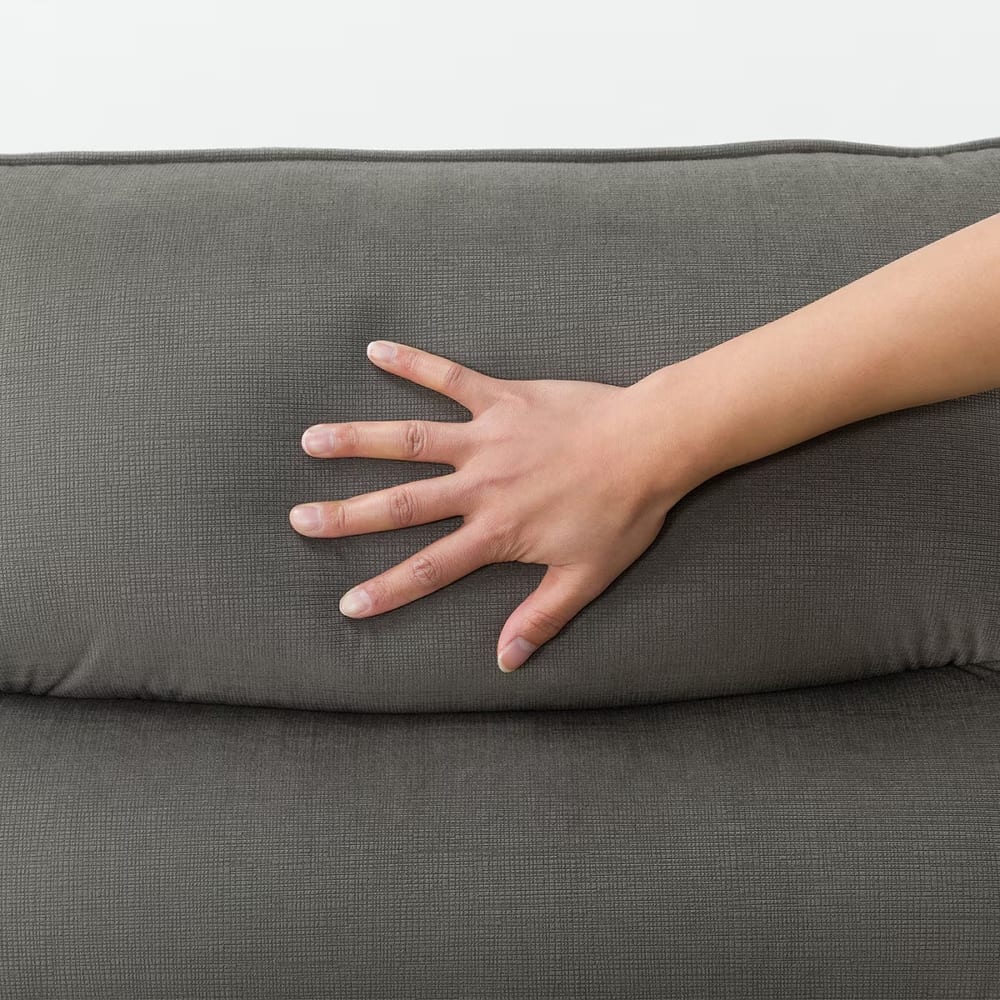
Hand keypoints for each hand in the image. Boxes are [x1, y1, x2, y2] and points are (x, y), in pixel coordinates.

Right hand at [289, 340, 696, 671]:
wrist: (652, 445)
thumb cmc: (624, 513)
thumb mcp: (588, 576)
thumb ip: (542, 617)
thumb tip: (506, 661)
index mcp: (498, 533)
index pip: (430, 569)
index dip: (387, 590)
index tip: (347, 604)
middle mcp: (480, 486)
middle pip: (402, 505)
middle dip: (347, 516)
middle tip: (299, 520)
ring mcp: (487, 438)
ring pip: (411, 440)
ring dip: (358, 440)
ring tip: (311, 440)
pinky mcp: (502, 398)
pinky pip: (449, 377)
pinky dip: (413, 363)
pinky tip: (376, 349)